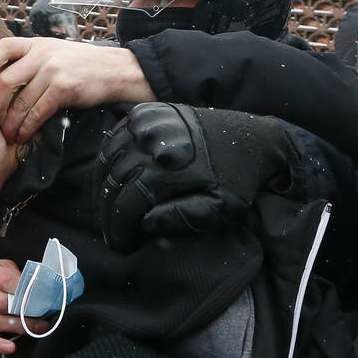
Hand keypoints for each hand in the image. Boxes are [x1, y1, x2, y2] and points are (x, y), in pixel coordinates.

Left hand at [0, 37, 155, 144]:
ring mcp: (53, 70)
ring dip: (10, 122)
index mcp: (36, 43)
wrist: (117, 71)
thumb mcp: (56, 53)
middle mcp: (42, 54)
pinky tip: (24, 135)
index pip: (0, 48)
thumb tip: (2, 83)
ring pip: (20, 101)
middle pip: (5, 80)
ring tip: (8, 135)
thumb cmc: (84, 66)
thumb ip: (32, 60)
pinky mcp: (64, 88)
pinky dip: (27, 127)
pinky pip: (37, 111)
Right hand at [95, 103, 291, 250]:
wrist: (253, 140)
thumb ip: (182, 219)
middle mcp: (152, 142)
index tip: (121, 246)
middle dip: (108, 215)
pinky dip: (109, 161)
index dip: (119, 230)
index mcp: (169, 168)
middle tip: (113, 234)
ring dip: (103, 188)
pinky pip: (115, 139)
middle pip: (113, 184)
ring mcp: (147, 123)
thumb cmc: (237, 180)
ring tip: (110, 211)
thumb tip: (143, 224)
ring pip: (107, 160)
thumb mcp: (220, 209)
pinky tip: (115, 180)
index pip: (126, 205)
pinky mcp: (147, 112)